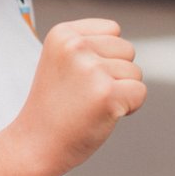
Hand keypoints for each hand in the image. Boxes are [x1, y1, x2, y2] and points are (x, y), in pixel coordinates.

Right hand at [14, 19, 146, 174]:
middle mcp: (76, 46)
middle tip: (84, 94)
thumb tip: (126, 49)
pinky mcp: (107, 94)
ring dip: (120, 92)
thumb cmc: (54, 107)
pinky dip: (128, 108)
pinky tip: (101, 115)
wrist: (35, 145)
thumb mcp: (62, 61)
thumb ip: (90, 46)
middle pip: (127, 50)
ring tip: (89, 105)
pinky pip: (139, 93)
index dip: (105, 56)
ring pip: (135, 73)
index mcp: (63, 34)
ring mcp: (91, 69)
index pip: (112, 30)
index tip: (78, 77)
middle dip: (115, 74)